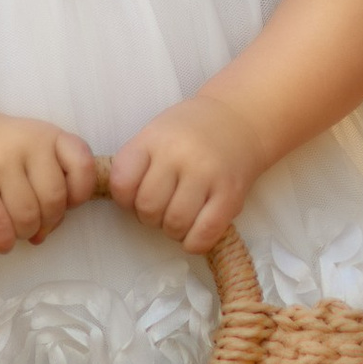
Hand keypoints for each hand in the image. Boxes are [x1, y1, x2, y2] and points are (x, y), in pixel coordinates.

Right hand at [0, 109, 99, 249]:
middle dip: (48, 221)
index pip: (83, 167)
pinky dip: (3, 241)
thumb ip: (51, 180)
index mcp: (49, 136)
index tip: (64, 202)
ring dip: (24, 232)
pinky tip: (1, 241)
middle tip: (34, 224)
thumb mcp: (33, 149)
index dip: (79, 194)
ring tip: (15, 229)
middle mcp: (27, 144)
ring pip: (27, 215)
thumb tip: (48, 231)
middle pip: (54, 199)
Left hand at [107, 94, 262, 252]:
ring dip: (173, 230)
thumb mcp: (156, 133)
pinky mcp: (231, 194)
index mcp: (154, 139)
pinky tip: (194, 235)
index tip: (137, 196)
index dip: (125, 199)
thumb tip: (126, 203)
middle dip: (150, 217)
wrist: (240, 120)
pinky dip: (194, 243)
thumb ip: (138, 163)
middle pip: (148, 208)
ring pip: (174, 223)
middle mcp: (179, 154)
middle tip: (163, 207)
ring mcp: (207, 174)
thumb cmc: (190, 132)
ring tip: (180, 217)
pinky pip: (204, 233)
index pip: (122, 183)